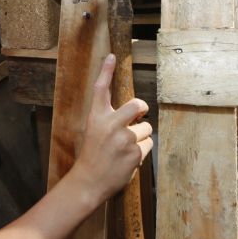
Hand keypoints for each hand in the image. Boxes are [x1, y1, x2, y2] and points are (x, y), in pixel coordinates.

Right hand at [71, 55, 152, 203]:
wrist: (89, 182)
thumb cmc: (93, 156)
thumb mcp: (94, 131)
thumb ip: (111, 119)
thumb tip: (136, 111)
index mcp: (96, 117)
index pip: (101, 89)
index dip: (106, 70)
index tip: (111, 56)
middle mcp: (110, 124)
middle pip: (137, 104)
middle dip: (142, 110)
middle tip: (139, 116)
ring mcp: (124, 138)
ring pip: (146, 128)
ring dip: (141, 137)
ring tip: (126, 149)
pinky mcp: (135, 152)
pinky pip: (148, 144)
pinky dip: (142, 151)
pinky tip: (128, 159)